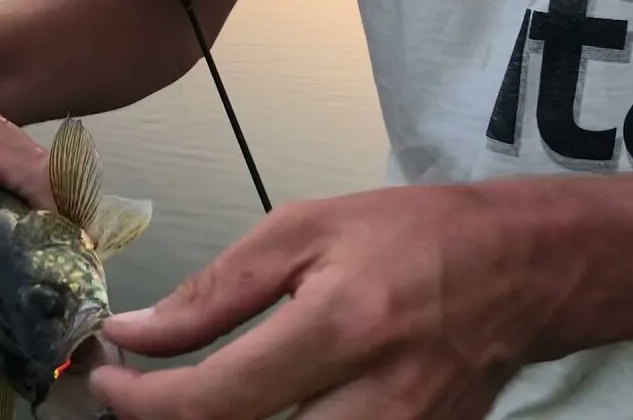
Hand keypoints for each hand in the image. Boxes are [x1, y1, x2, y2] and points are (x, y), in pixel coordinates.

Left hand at [89, 181, 582, 419]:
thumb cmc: (418, 236)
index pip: (215, 398)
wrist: (524, 270)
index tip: (108, 381)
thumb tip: (141, 332)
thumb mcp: (304, 231)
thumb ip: (215, 291)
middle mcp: (375, 401)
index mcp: (341, 327)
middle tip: (138, 396)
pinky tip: (246, 409)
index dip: (141, 402)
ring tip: (188, 400)